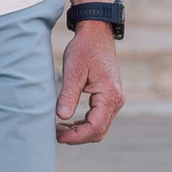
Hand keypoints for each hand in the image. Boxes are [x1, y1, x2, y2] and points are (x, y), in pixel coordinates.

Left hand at [56, 22, 123, 144]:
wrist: (97, 35)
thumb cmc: (84, 50)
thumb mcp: (73, 71)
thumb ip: (68, 95)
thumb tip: (62, 117)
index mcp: (109, 96)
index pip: (95, 127)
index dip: (76, 136)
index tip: (57, 137)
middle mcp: (116, 101)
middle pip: (99, 131)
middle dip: (77, 137)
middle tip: (54, 134)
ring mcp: (115, 100)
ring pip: (100, 126)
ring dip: (80, 131)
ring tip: (58, 129)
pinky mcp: (109, 97)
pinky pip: (99, 118)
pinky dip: (84, 124)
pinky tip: (68, 122)